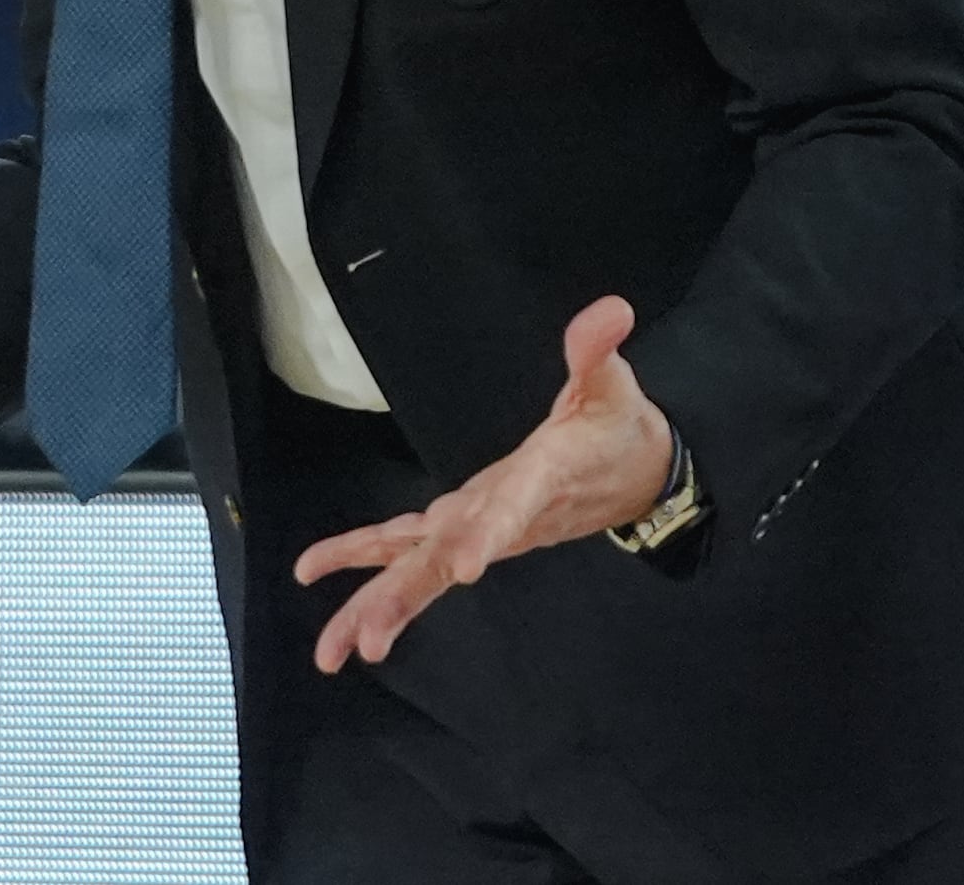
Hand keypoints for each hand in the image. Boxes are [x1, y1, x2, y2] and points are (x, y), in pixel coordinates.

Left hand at [292, 296, 674, 672]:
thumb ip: (600, 352)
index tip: (463, 569)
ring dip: (376, 605)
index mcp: (542, 480)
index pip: (514, 509)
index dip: (488, 537)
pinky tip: (328, 578)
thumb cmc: (619, 430)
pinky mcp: (469, 525)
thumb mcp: (614, 386)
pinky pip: (413, 550)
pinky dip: (372, 562)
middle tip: (362, 643)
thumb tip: (610, 312)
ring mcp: (481, 527)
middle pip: (447, 562)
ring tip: (332, 650)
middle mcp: (504, 517)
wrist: (636, 479)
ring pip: (422, 570)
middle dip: (403, 600)